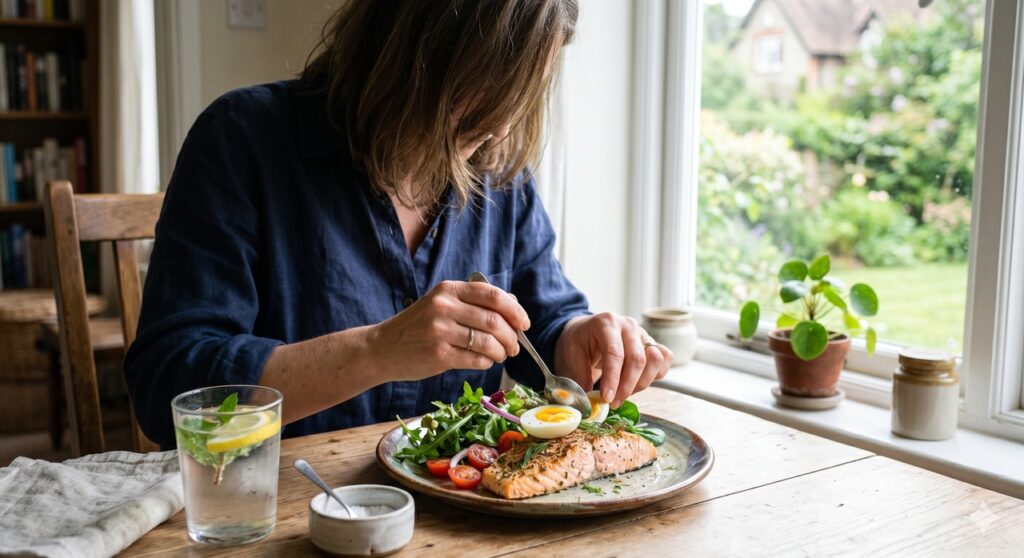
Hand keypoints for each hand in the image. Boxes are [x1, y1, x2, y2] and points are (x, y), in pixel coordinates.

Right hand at [369, 280, 530, 380]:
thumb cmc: (418, 327)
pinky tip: (484, 362)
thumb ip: (473, 303)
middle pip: (494, 320)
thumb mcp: (441, 304)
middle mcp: (444, 307)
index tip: (524, 324)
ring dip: (501, 352)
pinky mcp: (438, 355)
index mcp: (448, 289)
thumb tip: (513, 306)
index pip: (493, 295)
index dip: (515, 310)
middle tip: (514, 347)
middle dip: (511, 336)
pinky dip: (486, 362)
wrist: (382, 348)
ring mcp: (440, 331)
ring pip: (488, 342)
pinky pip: (476, 360)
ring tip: (500, 356)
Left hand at [554, 312, 672, 407]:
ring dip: (641, 383)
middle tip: (614, 402)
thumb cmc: (579, 343)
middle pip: (637, 359)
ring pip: (655, 360)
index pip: (615, 353)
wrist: (586, 332)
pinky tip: (637, 383)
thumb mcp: (572, 357)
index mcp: (606, 323)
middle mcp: (628, 325)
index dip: (613, 379)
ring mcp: (643, 333)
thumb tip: (591, 404)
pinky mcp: (652, 343)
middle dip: (626, 387)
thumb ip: (581, 379)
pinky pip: (664, 359)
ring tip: (624, 393)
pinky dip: (655, 375)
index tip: (607, 399)